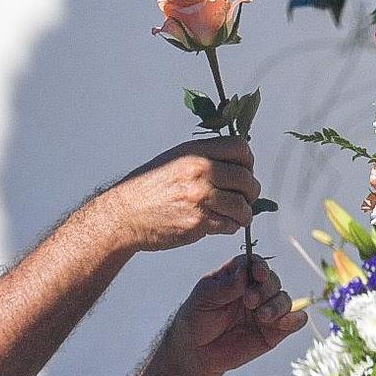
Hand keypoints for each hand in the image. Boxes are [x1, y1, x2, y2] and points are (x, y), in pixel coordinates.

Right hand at [96, 138, 261, 253]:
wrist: (125, 215)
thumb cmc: (150, 189)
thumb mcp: (175, 159)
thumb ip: (205, 157)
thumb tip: (238, 163)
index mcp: (194, 153)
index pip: (241, 149)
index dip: (247, 162)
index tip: (243, 171)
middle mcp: (199, 171)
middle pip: (246, 179)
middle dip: (249, 191)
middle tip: (243, 198)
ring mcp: (200, 197)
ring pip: (243, 206)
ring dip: (243, 213)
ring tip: (234, 214)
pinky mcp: (199, 222)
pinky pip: (231, 225)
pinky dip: (230, 226)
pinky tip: (220, 223)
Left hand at [167, 255, 308, 375]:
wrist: (196, 351)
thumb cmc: (197, 318)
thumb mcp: (204, 297)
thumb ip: (225, 286)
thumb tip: (246, 273)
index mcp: (238, 277)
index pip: (254, 264)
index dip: (259, 266)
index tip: (258, 275)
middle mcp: (255, 290)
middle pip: (272, 281)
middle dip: (264, 289)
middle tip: (250, 301)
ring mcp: (266, 310)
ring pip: (284, 300)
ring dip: (277, 306)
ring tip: (262, 316)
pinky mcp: (275, 331)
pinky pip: (294, 322)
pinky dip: (296, 319)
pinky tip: (288, 321)